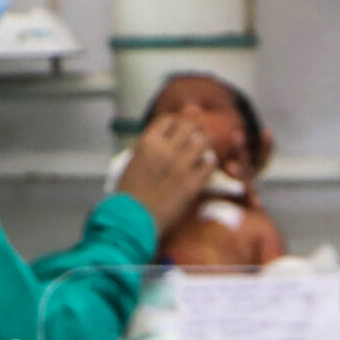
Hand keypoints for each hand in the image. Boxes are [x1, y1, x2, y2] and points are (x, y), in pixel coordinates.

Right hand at [118, 112, 219, 235]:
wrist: (131, 219)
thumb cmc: (129, 193)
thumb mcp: (132, 161)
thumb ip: (149, 148)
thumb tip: (163, 138)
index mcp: (147, 143)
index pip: (169, 119)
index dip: (177, 123)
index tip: (179, 130)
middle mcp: (165, 150)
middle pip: (190, 126)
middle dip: (195, 129)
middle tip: (196, 137)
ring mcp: (180, 167)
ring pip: (204, 142)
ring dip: (205, 144)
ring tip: (203, 151)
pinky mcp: (192, 184)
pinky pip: (210, 165)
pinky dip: (209, 164)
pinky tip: (205, 168)